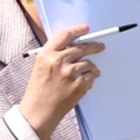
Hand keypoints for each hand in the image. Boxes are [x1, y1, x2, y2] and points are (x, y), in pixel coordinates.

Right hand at [19, 20, 102, 139]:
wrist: (39, 111)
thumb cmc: (40, 89)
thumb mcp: (41, 67)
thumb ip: (55, 54)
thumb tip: (75, 44)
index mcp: (46, 55)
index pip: (65, 36)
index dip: (77, 30)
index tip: (86, 28)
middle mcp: (57, 61)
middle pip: (82, 47)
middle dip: (94, 46)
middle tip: (101, 46)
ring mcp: (69, 73)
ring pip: (89, 63)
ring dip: (91, 68)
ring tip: (86, 74)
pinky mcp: (79, 84)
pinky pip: (92, 76)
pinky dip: (91, 79)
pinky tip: (83, 84)